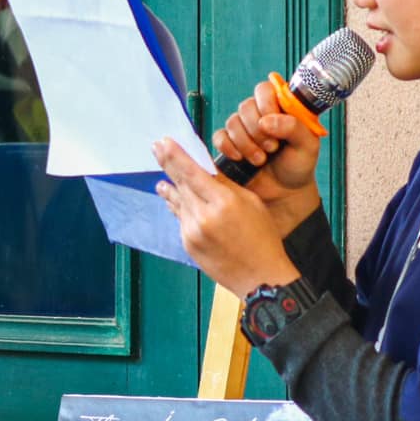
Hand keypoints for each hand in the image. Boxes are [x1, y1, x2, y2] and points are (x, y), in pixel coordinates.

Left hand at [153, 138, 301, 296]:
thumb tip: (204, 170)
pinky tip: (174, 200)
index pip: (192, 173)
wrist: (260, 278)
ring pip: (178, 202)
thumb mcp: (251, 204)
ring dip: (170, 187)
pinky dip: (178, 207)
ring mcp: (192, 232)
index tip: (163, 142)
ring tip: (162, 179)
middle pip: (180, 184)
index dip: (175, 156)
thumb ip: (226, 186)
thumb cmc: (262, 238)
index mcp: (224, 202)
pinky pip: (180, 219)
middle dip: (168, 165)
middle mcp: (204, 216)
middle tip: (156, 148)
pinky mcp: (187, 244)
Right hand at [213, 79, 324, 232]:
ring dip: (246, 143)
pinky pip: (219, 136)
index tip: (273, 122)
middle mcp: (260, 115)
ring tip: (260, 159)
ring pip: (232, 122)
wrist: (284, 193)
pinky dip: (229, 148)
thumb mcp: (307, 146)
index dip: (266, 103)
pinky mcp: (229, 144)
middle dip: (257, 130)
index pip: (265, 89)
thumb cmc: (298, 167)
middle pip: (245, 106)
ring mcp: (243, 129)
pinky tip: (241, 158)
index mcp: (281, 109)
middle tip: (272, 147)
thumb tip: (267, 120)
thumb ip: (294, 127)